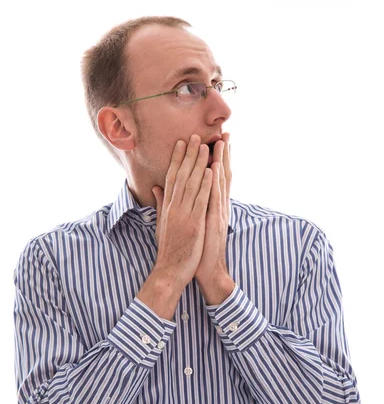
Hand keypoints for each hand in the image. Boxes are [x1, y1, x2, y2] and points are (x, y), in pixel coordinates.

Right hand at [152, 134, 212, 289]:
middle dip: (189, 154)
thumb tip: (156, 188)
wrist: (169, 271)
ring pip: (192, 184)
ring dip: (199, 163)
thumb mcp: (161, 224)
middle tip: (195, 135)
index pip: (172, 177)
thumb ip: (160, 204)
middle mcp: (174, 207)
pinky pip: (201, 200)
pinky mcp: (193, 224)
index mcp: (167, 207)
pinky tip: (211, 171)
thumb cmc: (168, 250)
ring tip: (206, 146)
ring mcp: (183, 214)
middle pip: (182, 175)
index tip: (182, 143)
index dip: (178, 159)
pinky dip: (206, 184)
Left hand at [194, 132, 231, 286]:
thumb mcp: (193, 225)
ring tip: (221, 143)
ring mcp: (218, 214)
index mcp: (212, 207)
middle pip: (221, 176)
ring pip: (220, 184)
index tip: (213, 141)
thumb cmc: (199, 249)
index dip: (214, 160)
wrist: (208, 271)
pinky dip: (214, 184)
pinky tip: (214, 170)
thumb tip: (180, 195)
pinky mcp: (215, 222)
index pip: (214, 179)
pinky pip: (214, 200)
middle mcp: (218, 207)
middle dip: (223, 154)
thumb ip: (189, 208)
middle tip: (224, 133)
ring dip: (221, 162)